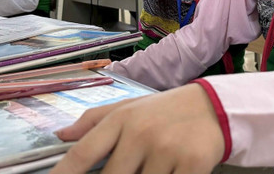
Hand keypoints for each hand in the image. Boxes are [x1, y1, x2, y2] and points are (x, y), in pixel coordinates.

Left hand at [50, 83, 223, 173]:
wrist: (213, 106)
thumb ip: (93, 121)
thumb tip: (60, 135)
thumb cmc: (164, 111)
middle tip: (130, 170)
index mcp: (121, 119)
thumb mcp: (128, 108)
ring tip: (153, 167)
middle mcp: (140, 133)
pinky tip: (169, 173)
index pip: (83, 153)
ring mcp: (166, 150)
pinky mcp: (192, 165)